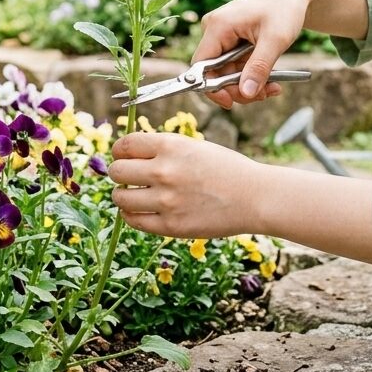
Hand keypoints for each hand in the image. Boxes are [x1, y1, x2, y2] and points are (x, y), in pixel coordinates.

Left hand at [108, 132, 264, 238]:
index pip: (125, 145)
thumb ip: (163, 149)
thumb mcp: (193, 146)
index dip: (120, 150)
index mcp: (171, 145)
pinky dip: (131, 215)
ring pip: (120, 198)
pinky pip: (133, 220)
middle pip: (117, 171)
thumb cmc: (226, 168)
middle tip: (129, 177)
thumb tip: (129, 154)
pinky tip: (140, 210)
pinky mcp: (170, 226)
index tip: (123, 155)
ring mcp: (166, 200)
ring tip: (134, 195)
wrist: (254, 197)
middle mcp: (164, 171)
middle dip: (120, 173)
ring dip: (123, 195)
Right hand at [194, 0, 318, 108]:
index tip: (231, 102)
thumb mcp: (275, 40)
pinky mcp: (231, 38)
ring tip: (273, 88)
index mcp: (218, 26)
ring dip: (248, 84)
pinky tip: (270, 80)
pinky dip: (251, 75)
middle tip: (263, 95)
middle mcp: (214, 29)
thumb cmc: (284, 8)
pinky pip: (235, 65)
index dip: (211, 88)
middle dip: (238, 88)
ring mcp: (222, 34)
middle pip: (215, 72)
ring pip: (227, 72)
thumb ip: (258, 68)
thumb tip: (245, 94)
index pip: (201, 66)